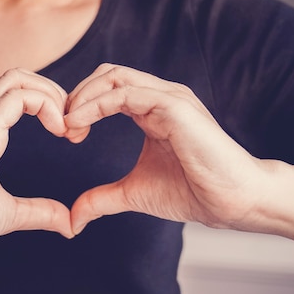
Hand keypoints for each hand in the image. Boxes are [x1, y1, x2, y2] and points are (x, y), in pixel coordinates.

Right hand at [0, 69, 73, 260]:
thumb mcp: (8, 213)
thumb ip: (38, 212)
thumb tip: (67, 222)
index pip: (17, 94)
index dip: (50, 105)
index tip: (69, 135)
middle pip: (20, 77)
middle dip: (55, 94)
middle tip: (74, 128)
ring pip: (18, 79)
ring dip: (52, 96)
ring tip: (66, 128)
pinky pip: (16, 98)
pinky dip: (45, 105)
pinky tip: (58, 130)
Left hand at [65, 64, 266, 232]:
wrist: (232, 202)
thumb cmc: (193, 192)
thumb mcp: (133, 192)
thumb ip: (102, 199)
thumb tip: (73, 218)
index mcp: (151, 111)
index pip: (107, 89)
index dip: (80, 106)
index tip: (64, 133)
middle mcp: (159, 97)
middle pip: (106, 74)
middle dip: (77, 96)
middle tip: (61, 127)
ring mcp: (168, 98)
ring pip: (113, 76)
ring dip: (82, 98)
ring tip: (67, 126)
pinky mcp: (174, 106)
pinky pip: (125, 93)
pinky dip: (95, 105)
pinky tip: (78, 125)